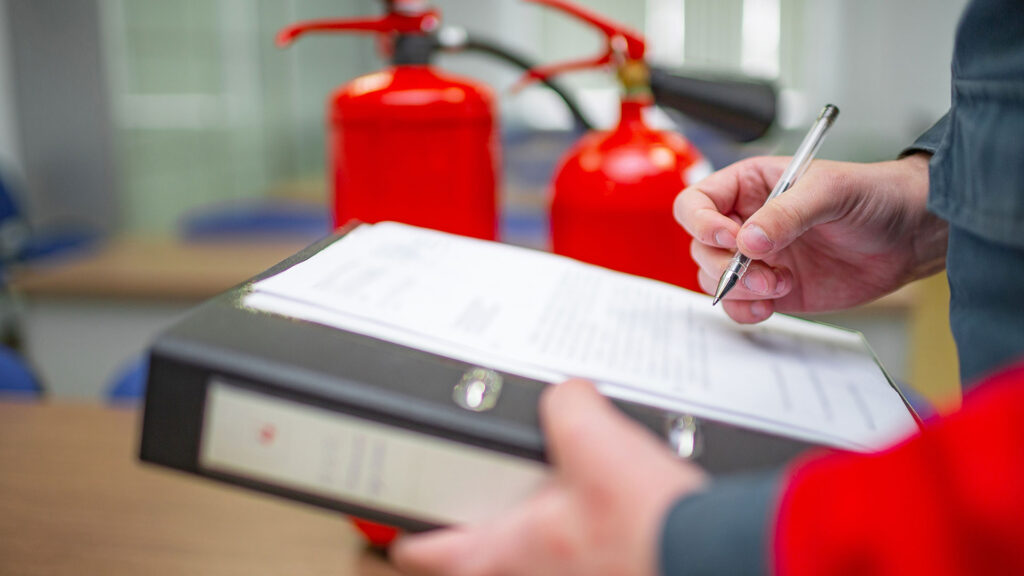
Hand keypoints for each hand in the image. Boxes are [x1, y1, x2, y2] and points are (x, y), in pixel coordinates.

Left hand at [390, 379, 707, 575]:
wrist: (714, 556)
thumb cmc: (651, 528)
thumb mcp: (596, 441)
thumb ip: (566, 406)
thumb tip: (566, 395)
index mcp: (507, 552)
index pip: (424, 552)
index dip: (405, 530)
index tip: (398, 519)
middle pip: (473, 560)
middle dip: (474, 526)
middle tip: (476, 497)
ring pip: (523, 562)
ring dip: (527, 534)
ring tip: (544, 498)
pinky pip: (570, 560)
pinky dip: (574, 536)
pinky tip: (600, 509)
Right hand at [673, 154, 947, 322]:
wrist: (910, 237)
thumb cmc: (873, 196)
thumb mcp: (831, 192)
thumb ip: (787, 213)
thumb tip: (749, 240)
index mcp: (748, 186)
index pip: (696, 203)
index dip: (702, 223)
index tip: (733, 238)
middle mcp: (745, 221)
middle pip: (700, 246)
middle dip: (726, 264)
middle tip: (765, 270)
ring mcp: (757, 257)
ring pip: (713, 278)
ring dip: (739, 289)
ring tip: (780, 285)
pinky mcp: (772, 289)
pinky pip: (738, 304)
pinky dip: (745, 310)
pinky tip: (772, 304)